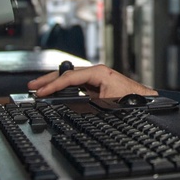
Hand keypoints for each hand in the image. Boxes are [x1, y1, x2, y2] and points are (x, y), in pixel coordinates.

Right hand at [27, 64, 157, 98]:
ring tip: (39, 88)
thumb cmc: (131, 100)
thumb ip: (87, 104)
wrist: (147, 101)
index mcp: (98, 72)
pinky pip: (76, 84)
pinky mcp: (96, 85)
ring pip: (70, 78)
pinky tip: (55, 92)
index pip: (70, 77)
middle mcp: (96, 72)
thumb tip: (69, 106)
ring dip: (54, 83)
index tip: (41, 92)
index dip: (53, 85)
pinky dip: (63, 88)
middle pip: (67, 74)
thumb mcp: (107, 103)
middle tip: (32, 86)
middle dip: (48, 80)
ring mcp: (96, 78)